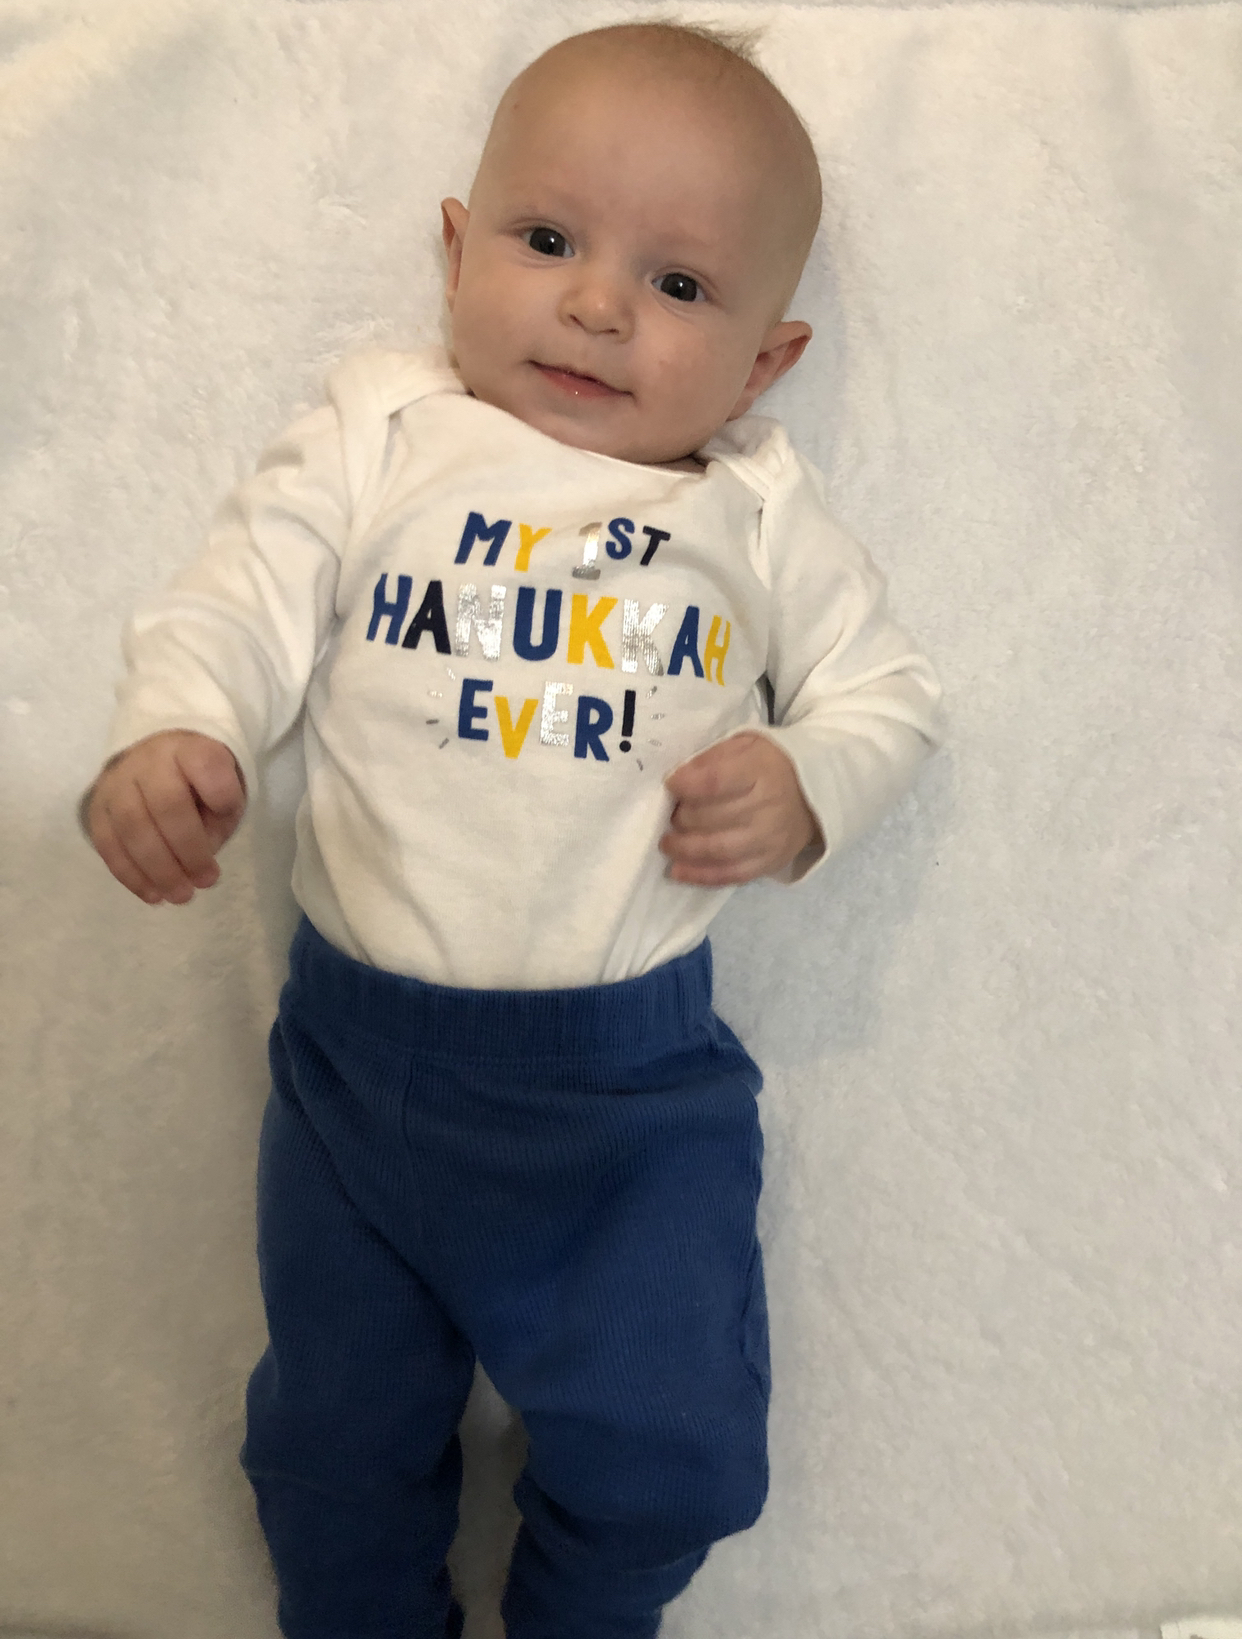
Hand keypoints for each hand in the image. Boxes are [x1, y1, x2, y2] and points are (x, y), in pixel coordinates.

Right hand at [87, 731, 246, 905]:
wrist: (155, 765)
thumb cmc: (198, 786)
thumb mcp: (223, 794)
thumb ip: (219, 819)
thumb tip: (199, 859)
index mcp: (188, 749)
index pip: (204, 763)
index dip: (219, 791)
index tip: (228, 812)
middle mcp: (148, 761)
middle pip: (165, 804)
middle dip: (188, 850)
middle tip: (206, 881)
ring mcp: (116, 783)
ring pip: (132, 827)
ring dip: (159, 870)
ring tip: (181, 895)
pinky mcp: (96, 807)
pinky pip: (108, 844)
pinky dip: (131, 875)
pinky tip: (153, 895)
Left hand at [660, 732, 820, 886]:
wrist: (812, 793)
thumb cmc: (769, 765)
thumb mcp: (744, 745)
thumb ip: (711, 757)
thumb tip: (678, 778)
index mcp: (760, 770)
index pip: (714, 782)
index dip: (685, 785)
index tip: (670, 785)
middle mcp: (768, 806)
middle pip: (711, 817)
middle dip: (682, 817)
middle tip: (671, 814)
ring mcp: (770, 838)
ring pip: (718, 849)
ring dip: (684, 848)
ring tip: (668, 843)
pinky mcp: (769, 862)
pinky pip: (731, 874)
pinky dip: (700, 875)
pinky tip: (678, 871)